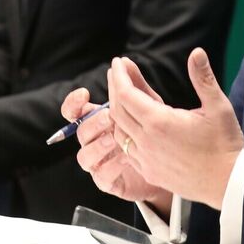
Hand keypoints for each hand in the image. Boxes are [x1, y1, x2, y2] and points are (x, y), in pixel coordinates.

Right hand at [61, 88, 169, 207]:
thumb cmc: (155, 132)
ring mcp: (100, 162)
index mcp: (98, 121)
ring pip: (84, 157)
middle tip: (109, 117)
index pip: (74, 112)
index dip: (73, 104)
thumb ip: (134, 85)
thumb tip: (125, 61)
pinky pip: (101, 177)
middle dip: (92, 123)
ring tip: (115, 139)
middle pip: (79, 132)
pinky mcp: (110, 182)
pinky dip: (111, 167)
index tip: (84, 95)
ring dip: (97, 146)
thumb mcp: (148, 106)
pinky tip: (126, 158)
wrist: (171, 166)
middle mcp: (95, 141)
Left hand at [109, 48, 243, 209]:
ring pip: (119, 130)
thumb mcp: (218, 106)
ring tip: (123, 94)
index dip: (119, 76)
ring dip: (117, 110)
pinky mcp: (149, 172)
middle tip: (117, 71)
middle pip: (118, 110)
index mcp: (160, 122)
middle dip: (115, 87)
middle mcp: (147, 141)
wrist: (227, 184)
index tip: (119, 61)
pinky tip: (130, 123)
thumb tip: (197, 52)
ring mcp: (146, 159)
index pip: (126, 94)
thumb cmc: (225, 144)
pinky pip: (126, 149)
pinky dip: (123, 131)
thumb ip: (203, 78)